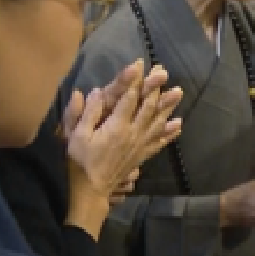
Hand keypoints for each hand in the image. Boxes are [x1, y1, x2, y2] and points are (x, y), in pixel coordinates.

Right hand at [62, 61, 183, 234]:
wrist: (90, 191)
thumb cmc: (79, 161)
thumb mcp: (76, 135)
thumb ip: (86, 113)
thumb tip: (96, 91)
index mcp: (116, 126)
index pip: (129, 98)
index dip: (135, 80)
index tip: (140, 64)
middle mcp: (133, 134)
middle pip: (148, 106)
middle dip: (155, 87)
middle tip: (162, 71)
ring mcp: (140, 146)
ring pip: (158, 122)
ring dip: (168, 106)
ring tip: (178, 91)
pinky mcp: (142, 156)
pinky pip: (159, 142)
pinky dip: (169, 133)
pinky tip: (178, 125)